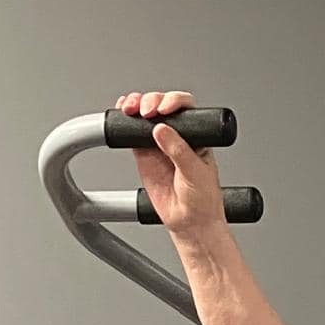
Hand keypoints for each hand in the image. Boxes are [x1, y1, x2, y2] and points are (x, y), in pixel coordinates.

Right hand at [115, 90, 224, 237]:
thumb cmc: (203, 201)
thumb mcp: (195, 173)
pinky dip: (125, 119)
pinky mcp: (143, 153)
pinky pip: (132, 131)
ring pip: (145, 114)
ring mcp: (159, 143)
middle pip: (162, 105)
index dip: (173, 101)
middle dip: (152, 101)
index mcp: (196, 136)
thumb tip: (161, 129)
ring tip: (131, 109)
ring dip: (136, 104)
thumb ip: (178, 150)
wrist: (190, 223)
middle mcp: (177, 135)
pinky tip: (122, 113)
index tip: (164, 110)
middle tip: (147, 112)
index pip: (185, 108)